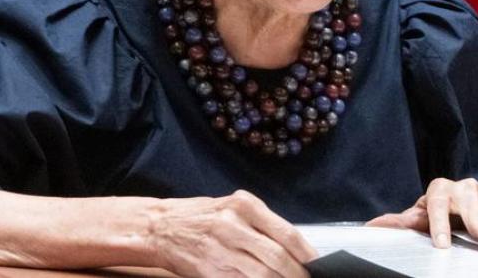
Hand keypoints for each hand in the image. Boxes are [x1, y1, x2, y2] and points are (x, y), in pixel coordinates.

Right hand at [147, 190, 316, 277]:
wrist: (161, 228)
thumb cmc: (202, 217)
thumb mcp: (234, 208)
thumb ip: (263, 224)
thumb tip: (296, 248)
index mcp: (244, 206)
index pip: (287, 233)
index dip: (306, 254)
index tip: (316, 264)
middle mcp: (233, 226)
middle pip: (277, 257)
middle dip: (296, 274)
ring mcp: (221, 250)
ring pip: (262, 274)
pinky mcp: (210, 270)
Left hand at [365, 178, 477, 250]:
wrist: (451, 198)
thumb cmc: (432, 210)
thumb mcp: (416, 215)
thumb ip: (399, 222)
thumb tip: (373, 226)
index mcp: (439, 190)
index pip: (438, 206)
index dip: (439, 226)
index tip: (442, 245)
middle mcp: (464, 189)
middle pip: (474, 210)